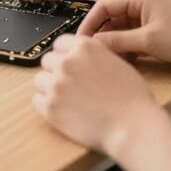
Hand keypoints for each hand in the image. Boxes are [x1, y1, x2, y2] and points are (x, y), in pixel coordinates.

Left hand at [33, 34, 157, 151]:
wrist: (133, 127)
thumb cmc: (133, 98)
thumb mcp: (117, 63)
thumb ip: (95, 55)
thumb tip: (81, 57)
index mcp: (85, 47)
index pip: (59, 43)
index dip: (65, 55)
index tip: (69, 65)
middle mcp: (67, 62)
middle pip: (47, 60)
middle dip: (56, 70)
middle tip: (70, 85)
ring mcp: (56, 84)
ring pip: (40, 80)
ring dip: (49, 87)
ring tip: (67, 99)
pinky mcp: (50, 108)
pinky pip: (37, 101)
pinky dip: (47, 105)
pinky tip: (63, 111)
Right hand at [79, 0, 170, 70]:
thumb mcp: (148, 41)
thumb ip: (117, 41)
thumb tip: (92, 45)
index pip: (103, 5)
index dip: (89, 23)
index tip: (79, 41)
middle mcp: (142, 3)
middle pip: (110, 17)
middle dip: (100, 35)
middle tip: (89, 53)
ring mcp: (148, 17)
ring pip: (119, 29)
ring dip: (112, 43)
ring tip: (105, 60)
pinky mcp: (154, 30)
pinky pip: (130, 37)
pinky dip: (124, 48)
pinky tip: (122, 62)